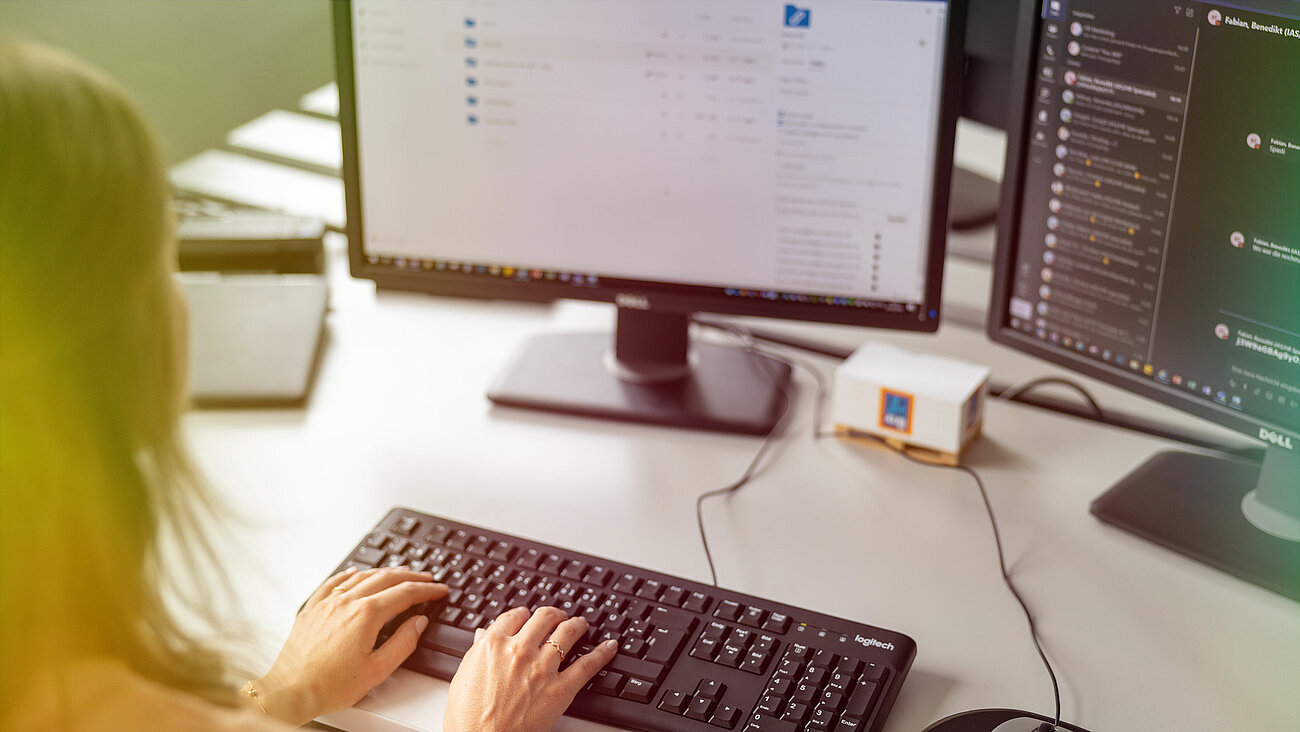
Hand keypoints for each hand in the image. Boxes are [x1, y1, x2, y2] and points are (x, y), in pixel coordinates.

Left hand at [253, 566, 447, 725]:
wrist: (290, 691)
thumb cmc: (329, 685)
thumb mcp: (377, 670)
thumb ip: (403, 642)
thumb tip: (418, 622)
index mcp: (366, 615)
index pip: (405, 593)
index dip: (427, 590)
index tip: (439, 590)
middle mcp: (347, 602)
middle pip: (386, 578)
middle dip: (411, 576)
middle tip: (426, 578)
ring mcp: (327, 602)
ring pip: (362, 576)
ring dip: (385, 572)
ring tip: (399, 573)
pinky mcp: (312, 608)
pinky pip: (334, 581)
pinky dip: (351, 574)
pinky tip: (356, 573)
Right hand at [444, 606, 617, 731]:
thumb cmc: (468, 718)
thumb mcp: (463, 677)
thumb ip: (477, 651)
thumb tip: (482, 635)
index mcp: (493, 645)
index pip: (515, 616)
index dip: (524, 614)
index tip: (528, 615)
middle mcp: (519, 650)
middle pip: (544, 618)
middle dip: (553, 615)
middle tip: (558, 617)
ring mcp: (542, 668)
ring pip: (567, 633)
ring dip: (577, 624)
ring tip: (581, 624)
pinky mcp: (561, 688)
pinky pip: (588, 664)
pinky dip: (602, 653)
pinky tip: (609, 647)